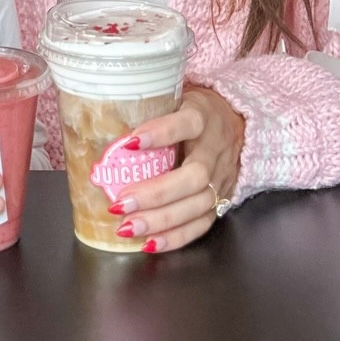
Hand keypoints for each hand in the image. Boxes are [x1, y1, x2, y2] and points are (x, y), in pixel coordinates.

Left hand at [101, 86, 243, 253]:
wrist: (237, 124)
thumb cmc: (194, 111)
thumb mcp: (177, 98)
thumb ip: (149, 109)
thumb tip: (102, 118)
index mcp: (204, 116)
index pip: (187, 122)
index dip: (161, 133)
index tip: (129, 143)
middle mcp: (215, 148)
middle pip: (195, 175)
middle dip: (156, 193)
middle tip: (121, 203)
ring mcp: (222, 177)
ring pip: (199, 204)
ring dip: (161, 221)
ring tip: (128, 227)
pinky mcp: (222, 199)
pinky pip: (202, 224)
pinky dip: (176, 237)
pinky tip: (150, 243)